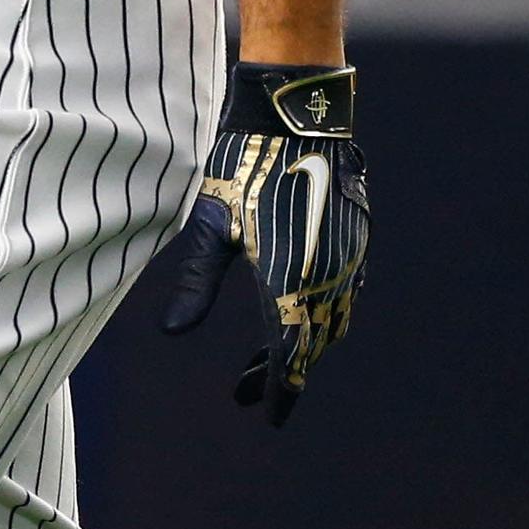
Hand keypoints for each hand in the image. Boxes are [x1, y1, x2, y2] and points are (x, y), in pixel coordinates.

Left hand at [157, 60, 368, 424]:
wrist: (295, 113)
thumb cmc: (242, 165)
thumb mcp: (210, 226)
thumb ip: (196, 283)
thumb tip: (172, 332)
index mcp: (290, 279)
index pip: (289, 355)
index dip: (279, 390)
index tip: (267, 415)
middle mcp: (327, 274)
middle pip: (311, 344)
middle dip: (281, 372)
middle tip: (244, 389)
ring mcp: (347, 255)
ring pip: (332, 321)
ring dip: (302, 344)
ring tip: (263, 357)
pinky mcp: (355, 237)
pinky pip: (345, 293)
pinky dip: (320, 314)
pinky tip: (294, 312)